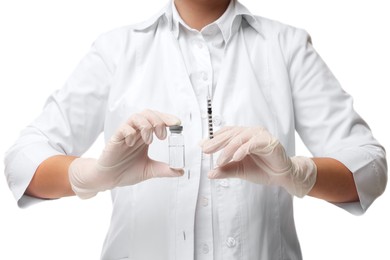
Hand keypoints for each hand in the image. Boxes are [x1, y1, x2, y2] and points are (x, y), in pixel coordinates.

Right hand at [69, 109, 183, 198]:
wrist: (109, 179)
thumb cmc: (126, 171)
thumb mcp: (150, 170)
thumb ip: (164, 170)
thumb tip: (180, 171)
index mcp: (145, 136)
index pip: (158, 119)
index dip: (167, 118)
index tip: (177, 124)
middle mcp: (136, 132)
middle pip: (148, 113)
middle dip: (159, 121)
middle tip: (162, 137)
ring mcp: (126, 134)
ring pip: (136, 117)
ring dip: (146, 126)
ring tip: (149, 141)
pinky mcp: (115, 139)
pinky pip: (123, 128)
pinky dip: (131, 133)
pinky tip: (132, 144)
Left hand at [201, 126, 316, 196]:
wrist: (281, 176)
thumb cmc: (261, 169)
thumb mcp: (239, 170)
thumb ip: (225, 170)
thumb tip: (210, 173)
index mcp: (243, 135)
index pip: (226, 133)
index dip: (214, 139)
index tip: (202, 146)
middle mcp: (251, 132)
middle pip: (231, 134)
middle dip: (217, 143)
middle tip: (206, 150)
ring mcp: (260, 135)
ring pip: (240, 138)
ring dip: (228, 149)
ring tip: (220, 161)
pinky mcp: (269, 142)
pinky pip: (253, 143)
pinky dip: (243, 149)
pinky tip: (236, 157)